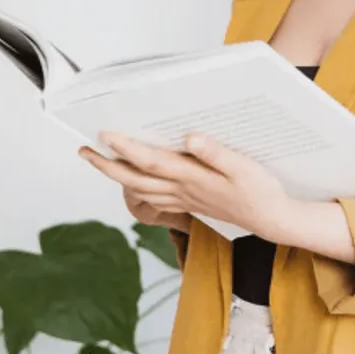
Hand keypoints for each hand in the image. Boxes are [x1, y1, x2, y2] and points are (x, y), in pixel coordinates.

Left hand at [78, 131, 293, 241]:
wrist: (271, 219)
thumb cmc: (260, 191)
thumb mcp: (244, 167)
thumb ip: (216, 153)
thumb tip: (190, 138)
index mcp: (192, 177)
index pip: (150, 161)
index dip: (126, 148)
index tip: (105, 134)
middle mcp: (182, 190)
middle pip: (135, 179)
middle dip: (106, 165)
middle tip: (84, 151)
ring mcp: (184, 200)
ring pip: (140, 190)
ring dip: (116, 176)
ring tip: (100, 161)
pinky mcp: (189, 204)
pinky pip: (153, 199)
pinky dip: (135, 190)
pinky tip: (132, 183)